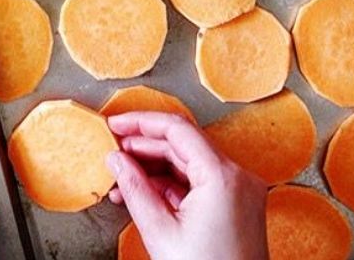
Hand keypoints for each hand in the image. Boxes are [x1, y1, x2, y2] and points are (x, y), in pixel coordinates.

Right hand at [105, 112, 267, 259]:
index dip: (141, 122)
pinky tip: (143, 192)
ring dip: (154, 166)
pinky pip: (199, 182)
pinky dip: (171, 184)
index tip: (115, 124)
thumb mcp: (159, 230)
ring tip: (122, 178)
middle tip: (113, 151)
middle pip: (184, 144)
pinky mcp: (236, 205)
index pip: (177, 129)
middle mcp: (237, 177)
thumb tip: (116, 160)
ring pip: (190, 163)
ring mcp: (240, 191)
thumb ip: (134, 188)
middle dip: (144, 146)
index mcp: (222, 177)